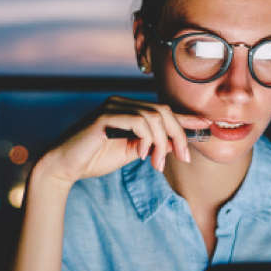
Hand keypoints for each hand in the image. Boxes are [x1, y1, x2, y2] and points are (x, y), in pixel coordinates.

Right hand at [36, 96, 212, 184]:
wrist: (64, 166)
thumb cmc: (93, 159)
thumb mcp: (129, 153)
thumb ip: (149, 145)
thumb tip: (171, 144)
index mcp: (128, 110)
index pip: (162, 110)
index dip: (186, 118)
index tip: (207, 125)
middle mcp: (121, 103)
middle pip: (163, 111)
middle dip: (178, 135)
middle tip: (182, 157)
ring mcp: (113, 107)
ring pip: (154, 116)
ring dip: (162, 143)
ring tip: (157, 163)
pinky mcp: (105, 116)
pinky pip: (139, 122)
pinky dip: (147, 140)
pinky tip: (142, 156)